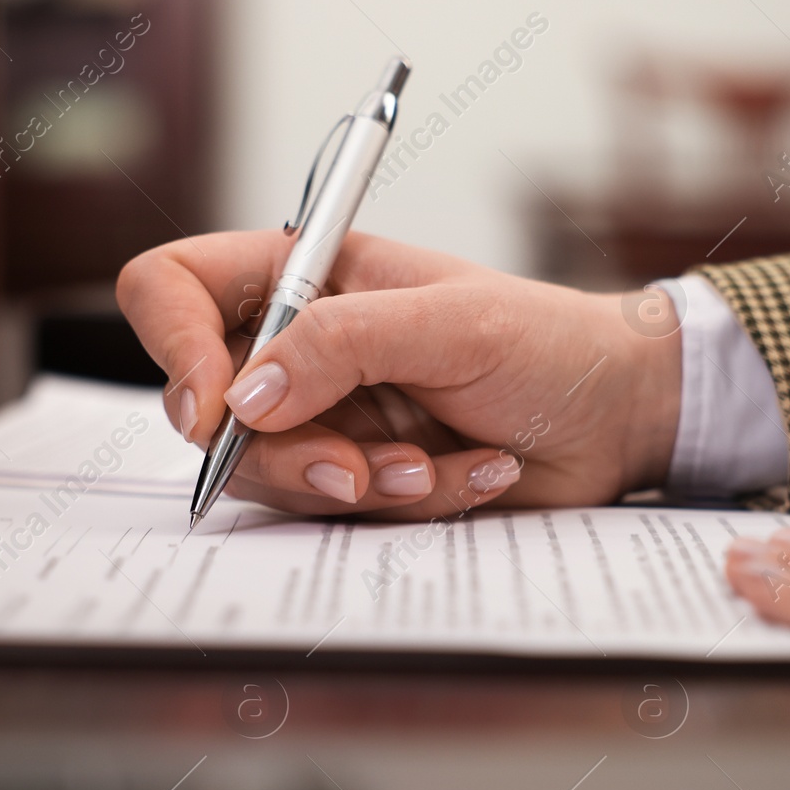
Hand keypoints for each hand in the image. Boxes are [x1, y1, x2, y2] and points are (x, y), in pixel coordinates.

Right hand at [117, 231, 680, 519]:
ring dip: (357, 485)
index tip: (220, 412)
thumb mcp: (450, 323)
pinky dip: (408, 504)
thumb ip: (341, 344)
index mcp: (304, 276)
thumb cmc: (547, 341)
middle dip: (287, 454)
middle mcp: (298, 347)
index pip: (174, 289)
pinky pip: (339, 513)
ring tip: (434, 469)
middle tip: (361, 469)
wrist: (615, 414)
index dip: (174, 347)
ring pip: (268, 476)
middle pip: (210, 410)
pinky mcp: (359, 476)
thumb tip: (243, 396)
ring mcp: (324, 417)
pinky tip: (472, 474)